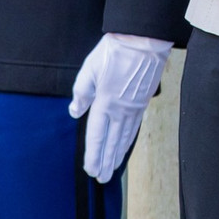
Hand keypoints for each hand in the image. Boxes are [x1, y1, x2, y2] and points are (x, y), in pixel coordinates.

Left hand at [68, 32, 171, 183]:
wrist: (143, 41)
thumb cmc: (114, 52)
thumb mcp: (89, 69)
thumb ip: (81, 93)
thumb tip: (75, 111)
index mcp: (104, 103)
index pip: (96, 136)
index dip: (92, 155)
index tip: (90, 169)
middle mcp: (120, 110)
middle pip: (111, 143)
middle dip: (105, 162)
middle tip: (101, 178)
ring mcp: (134, 108)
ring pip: (124, 138)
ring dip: (118, 156)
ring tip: (113, 169)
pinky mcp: (142, 103)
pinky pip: (134, 128)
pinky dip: (128, 141)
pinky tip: (126, 145)